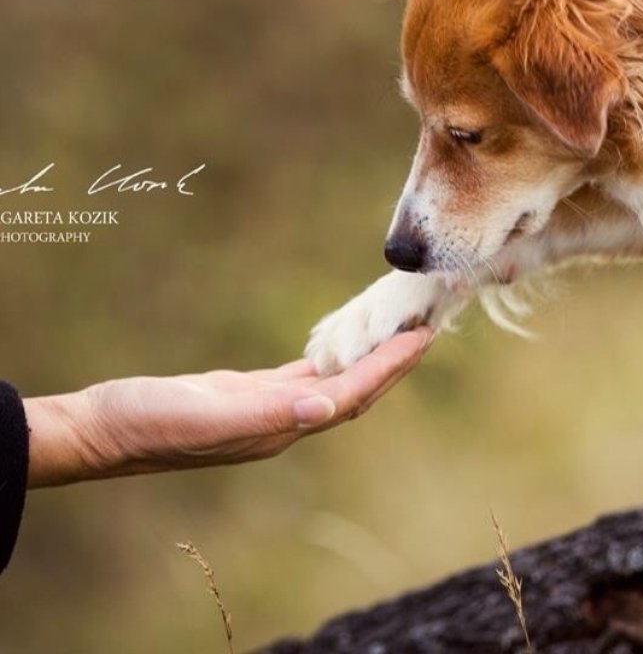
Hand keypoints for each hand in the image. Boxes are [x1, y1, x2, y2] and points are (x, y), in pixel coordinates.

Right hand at [23, 328, 432, 487]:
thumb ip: (267, 413)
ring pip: (331, 382)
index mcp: (280, 426)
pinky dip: (326, 359)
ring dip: (365, 359)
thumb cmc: (150, 422)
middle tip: (423, 327)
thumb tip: (325, 405)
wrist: (102, 430)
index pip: (352, 395)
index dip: (390, 367)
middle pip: (353, 390)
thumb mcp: (208, 416)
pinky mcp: (244, 395)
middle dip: (391, 362)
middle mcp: (281, 421)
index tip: (424, 337)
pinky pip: (300, 376)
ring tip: (393, 331)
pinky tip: (335, 347)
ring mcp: (263, 409)